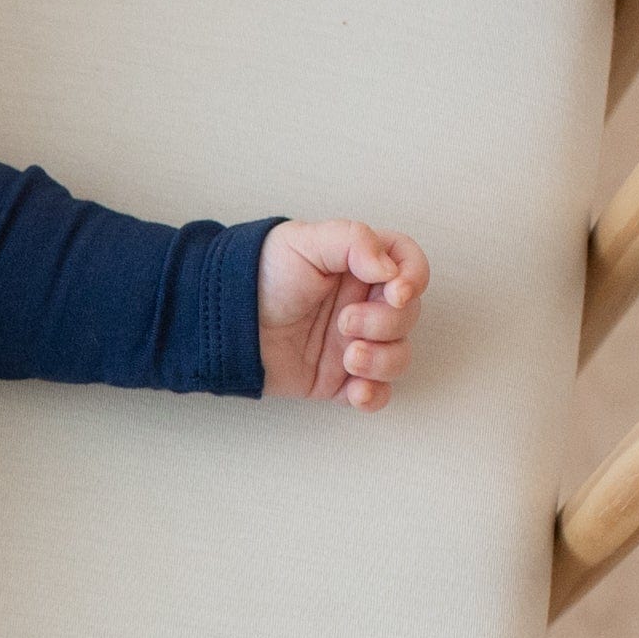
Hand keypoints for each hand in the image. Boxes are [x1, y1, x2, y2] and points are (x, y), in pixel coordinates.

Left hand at [258, 217, 428, 409]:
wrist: (223, 321)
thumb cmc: (260, 275)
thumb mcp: (305, 242)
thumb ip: (354, 242)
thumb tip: (391, 270)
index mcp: (361, 268)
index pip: (410, 267)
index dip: (415, 279)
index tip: (397, 291)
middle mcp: (363, 305)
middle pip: (407, 316)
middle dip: (384, 322)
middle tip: (344, 322)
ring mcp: (353, 343)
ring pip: (398, 356)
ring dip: (382, 360)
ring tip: (347, 357)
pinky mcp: (337, 379)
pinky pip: (375, 394)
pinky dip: (373, 395)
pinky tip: (355, 390)